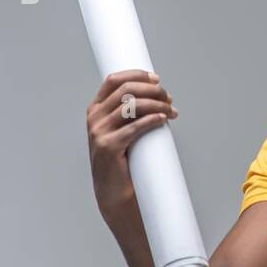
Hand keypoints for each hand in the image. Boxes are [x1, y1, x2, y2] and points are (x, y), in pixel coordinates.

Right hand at [86, 69, 177, 225]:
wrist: (114, 191)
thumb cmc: (123, 159)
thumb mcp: (122, 129)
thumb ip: (130, 112)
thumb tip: (158, 95)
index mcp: (96, 109)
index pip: (113, 80)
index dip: (136, 75)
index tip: (156, 78)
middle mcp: (94, 117)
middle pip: (126, 90)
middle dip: (152, 90)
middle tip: (169, 98)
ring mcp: (99, 132)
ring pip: (132, 106)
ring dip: (157, 104)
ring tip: (172, 111)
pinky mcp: (109, 147)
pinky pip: (135, 127)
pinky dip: (152, 120)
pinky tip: (163, 119)